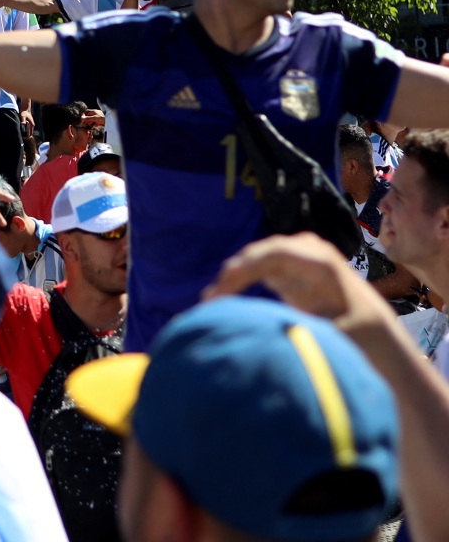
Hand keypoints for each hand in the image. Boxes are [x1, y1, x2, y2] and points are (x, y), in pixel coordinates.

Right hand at [206, 234, 392, 339]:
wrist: (377, 333)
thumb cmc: (363, 337)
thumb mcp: (340, 336)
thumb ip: (310, 332)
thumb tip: (272, 329)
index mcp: (323, 263)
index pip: (275, 254)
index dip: (245, 269)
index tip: (224, 291)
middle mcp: (309, 252)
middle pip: (261, 254)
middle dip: (234, 274)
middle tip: (212, 300)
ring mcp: (298, 257)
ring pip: (256, 260)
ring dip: (234, 278)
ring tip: (213, 301)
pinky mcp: (289, 269)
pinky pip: (258, 268)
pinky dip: (240, 281)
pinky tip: (223, 297)